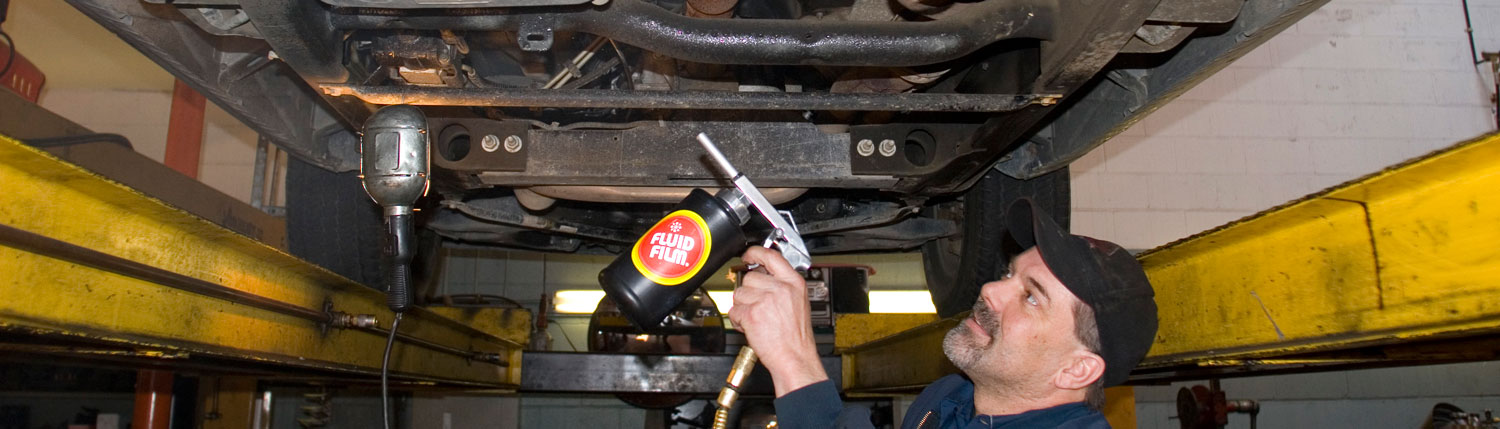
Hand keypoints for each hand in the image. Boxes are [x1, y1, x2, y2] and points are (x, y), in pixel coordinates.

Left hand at [728, 247, 827, 395]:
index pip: (772, 257)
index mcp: (793, 283)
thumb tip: (764, 276)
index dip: (756, 253)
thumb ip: (782, 286)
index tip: (748, 255)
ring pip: (739, 294)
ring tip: (758, 319)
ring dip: (743, 307)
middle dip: (749, 292)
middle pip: (750, 278)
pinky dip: (738, 320)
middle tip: (758, 307)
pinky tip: (752, 327)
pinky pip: (734, 310)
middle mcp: (780, 289)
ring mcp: (765, 300)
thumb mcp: (798, 303)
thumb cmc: (796, 337)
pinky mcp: (752, 313)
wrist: (795, 357)